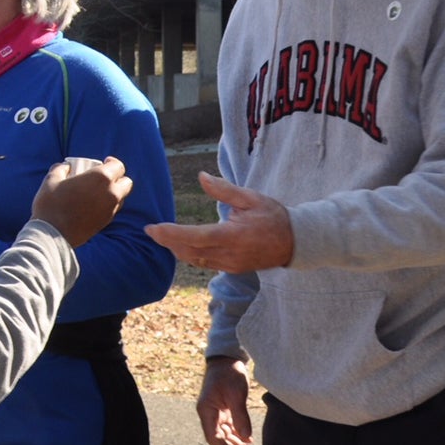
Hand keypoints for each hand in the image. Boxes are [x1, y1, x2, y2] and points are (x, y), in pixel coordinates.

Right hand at [29, 156, 131, 246]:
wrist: (52, 234)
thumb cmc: (50, 204)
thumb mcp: (51, 180)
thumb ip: (61, 169)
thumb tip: (65, 166)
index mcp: (101, 178)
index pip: (118, 166)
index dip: (112, 163)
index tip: (104, 162)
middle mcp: (111, 193)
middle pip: (126, 183)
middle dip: (118, 178)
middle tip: (103, 178)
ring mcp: (110, 210)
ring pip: (121, 198)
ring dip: (114, 192)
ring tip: (97, 192)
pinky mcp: (106, 223)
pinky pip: (112, 210)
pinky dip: (107, 205)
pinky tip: (92, 205)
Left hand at [145, 172, 293, 273]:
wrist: (296, 242)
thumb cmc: (273, 216)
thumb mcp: (251, 197)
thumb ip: (224, 189)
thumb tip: (201, 176)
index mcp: (233, 236)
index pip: (196, 236)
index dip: (172, 234)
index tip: (153, 228)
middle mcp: (229, 254)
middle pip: (189, 251)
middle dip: (167, 241)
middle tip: (149, 231)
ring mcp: (230, 264)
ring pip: (195, 260)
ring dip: (176, 249)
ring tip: (161, 236)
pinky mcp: (231, 269)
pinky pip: (204, 263)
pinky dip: (189, 255)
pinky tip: (180, 245)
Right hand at [197, 357, 255, 444]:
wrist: (227, 359)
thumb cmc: (229, 374)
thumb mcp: (236, 394)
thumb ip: (240, 417)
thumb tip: (246, 438)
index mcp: (206, 410)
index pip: (212, 436)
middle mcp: (209, 413)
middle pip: (219, 438)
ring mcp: (216, 412)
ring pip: (225, 434)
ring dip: (236, 444)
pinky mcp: (224, 409)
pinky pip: (229, 427)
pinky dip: (238, 435)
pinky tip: (247, 441)